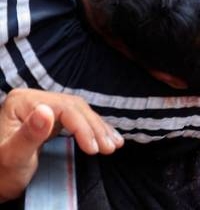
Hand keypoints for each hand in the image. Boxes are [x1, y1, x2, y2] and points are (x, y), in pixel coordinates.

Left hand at [0, 90, 122, 201]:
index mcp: (22, 101)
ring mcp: (42, 107)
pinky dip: (93, 129)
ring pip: (80, 112)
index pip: (64, 108)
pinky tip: (106, 137)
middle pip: (75, 109)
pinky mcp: (49, 118)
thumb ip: (29, 134)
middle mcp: (33, 99)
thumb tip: (47, 111)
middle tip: (109, 149)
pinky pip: (77, 118)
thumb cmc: (0, 174)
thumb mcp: (12, 157)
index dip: (83, 127)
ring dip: (99, 128)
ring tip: (114, 145)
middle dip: (95, 129)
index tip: (94, 149)